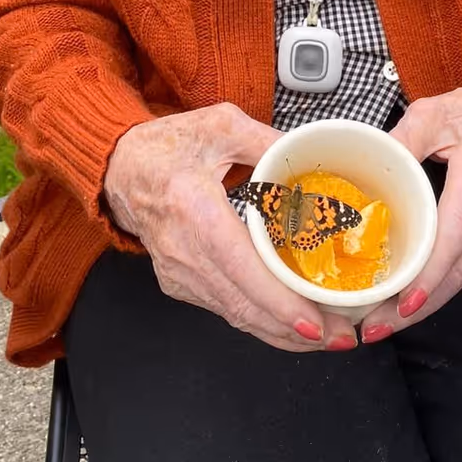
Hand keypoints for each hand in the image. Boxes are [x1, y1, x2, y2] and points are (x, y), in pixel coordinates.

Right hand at [103, 102, 354, 351]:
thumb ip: (268, 139)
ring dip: (283, 332)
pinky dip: (262, 321)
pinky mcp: (180, 284)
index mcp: (193, 208)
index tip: (315, 321)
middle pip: (243, 305)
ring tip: (329, 336)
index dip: (278, 302)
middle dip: (295, 329)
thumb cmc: (166, 147)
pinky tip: (292, 324)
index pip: (240, 267)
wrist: (119, 170)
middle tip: (342, 337)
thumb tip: (309, 153)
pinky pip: (226, 310)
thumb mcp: (221, 124)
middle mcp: (184, 251)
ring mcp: (179, 274)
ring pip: (236, 316)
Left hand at [357, 82, 461, 343]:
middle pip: (461, 268)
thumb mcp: (432, 113)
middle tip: (375, 326)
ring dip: (428, 304)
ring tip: (384, 322)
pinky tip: (412, 300)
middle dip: (419, 305)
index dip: (432, 271)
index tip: (405, 299)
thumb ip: (401, 139)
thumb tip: (367, 167)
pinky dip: (442, 287)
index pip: (458, 230)